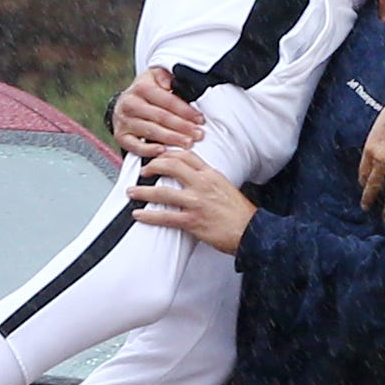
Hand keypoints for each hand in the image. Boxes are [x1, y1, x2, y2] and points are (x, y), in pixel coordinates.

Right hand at [112, 66, 202, 157]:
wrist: (122, 104)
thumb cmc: (144, 92)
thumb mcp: (155, 76)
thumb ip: (165, 76)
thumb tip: (171, 82)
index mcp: (141, 87)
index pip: (168, 100)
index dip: (185, 111)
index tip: (199, 119)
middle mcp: (130, 104)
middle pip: (161, 117)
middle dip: (182, 127)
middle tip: (197, 134)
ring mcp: (124, 121)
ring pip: (151, 131)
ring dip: (171, 139)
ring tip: (187, 143)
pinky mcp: (120, 136)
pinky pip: (134, 146)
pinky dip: (148, 150)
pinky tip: (162, 151)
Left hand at [129, 146, 255, 254]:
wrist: (252, 231)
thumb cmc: (241, 213)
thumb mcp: (226, 188)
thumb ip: (209, 181)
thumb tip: (193, 179)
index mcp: (211, 175)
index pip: (186, 155)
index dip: (169, 153)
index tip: (158, 155)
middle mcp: (202, 184)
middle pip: (171, 166)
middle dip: (153, 166)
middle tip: (143, 171)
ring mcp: (196, 202)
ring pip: (162, 191)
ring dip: (143, 192)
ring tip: (132, 192)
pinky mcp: (192, 221)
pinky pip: (164, 216)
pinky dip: (148, 216)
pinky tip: (138, 215)